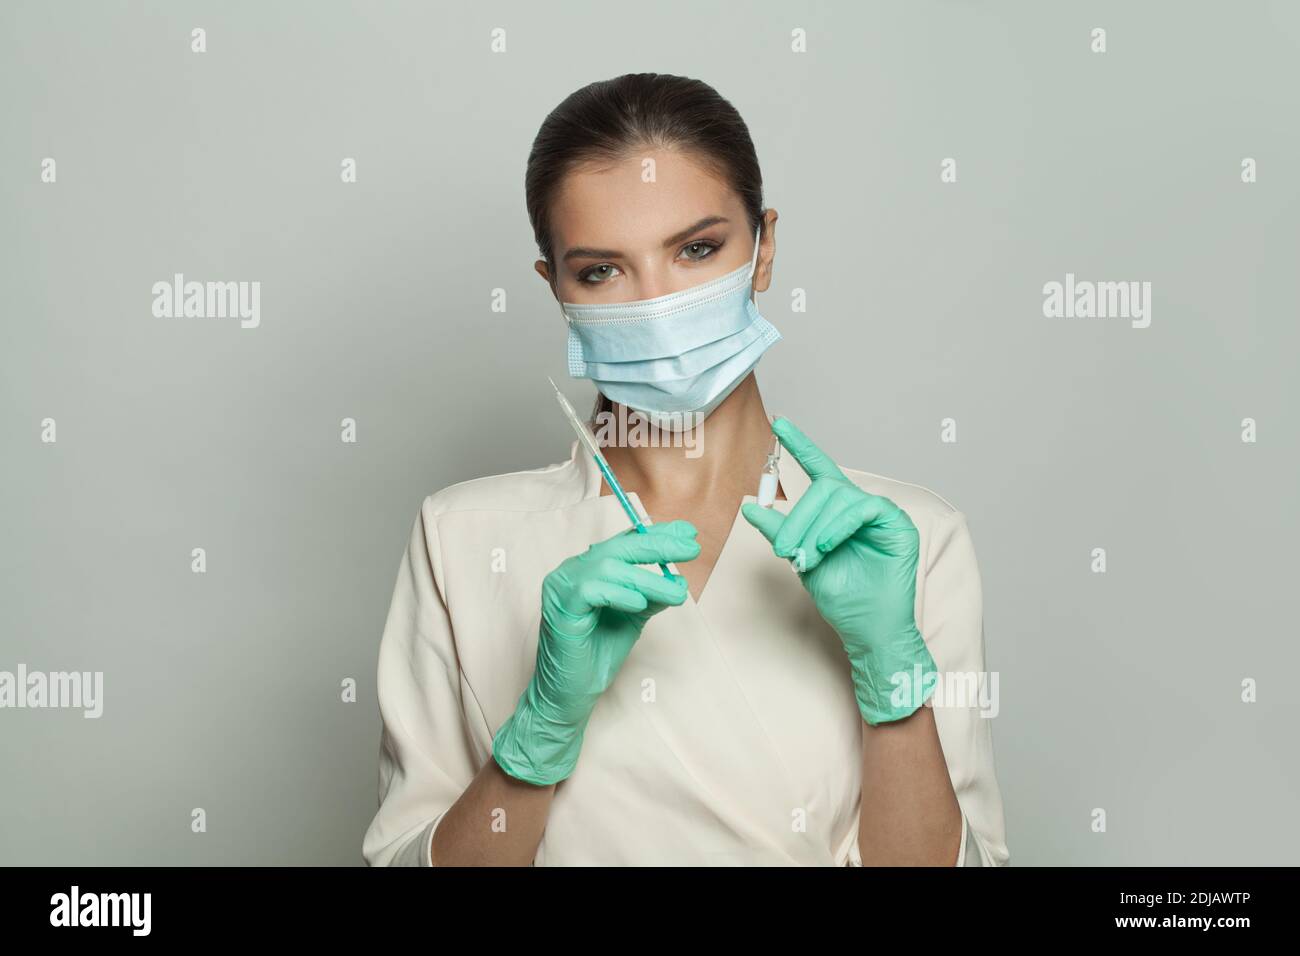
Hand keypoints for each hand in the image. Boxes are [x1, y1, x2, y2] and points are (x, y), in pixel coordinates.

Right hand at [492, 520, 699, 784]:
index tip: (688, 532)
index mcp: (587, 568)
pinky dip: (619, 594)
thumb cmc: (597, 653)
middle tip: (691, 548)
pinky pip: (591, 589)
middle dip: (659, 545)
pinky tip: (640, 603)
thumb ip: (650, 595)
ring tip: (677, 593)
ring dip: (649, 579)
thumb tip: (678, 579)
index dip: (657, 534)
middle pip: (619, 547)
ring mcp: (562, 587)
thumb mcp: (633, 618)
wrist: (571, 692)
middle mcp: (572, 571)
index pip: (624, 541)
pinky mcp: (560, 608)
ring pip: (610, 567)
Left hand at [741, 418, 936, 724]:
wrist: (866, 629)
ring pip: (839, 497)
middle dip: (798, 516)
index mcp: (836, 512)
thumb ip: (780, 530)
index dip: (800, 445)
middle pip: (823, 488)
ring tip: (805, 557)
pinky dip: (838, 526)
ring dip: (813, 526)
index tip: (778, 422)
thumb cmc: (841, 597)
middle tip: (784, 550)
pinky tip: (826, 546)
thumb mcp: (801, 559)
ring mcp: (881, 514)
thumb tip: (751, 506)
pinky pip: (863, 509)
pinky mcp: (898, 525)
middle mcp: (859, 507)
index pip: (819, 468)